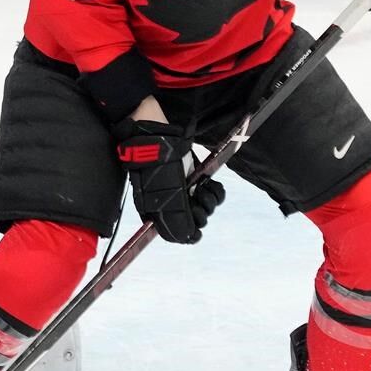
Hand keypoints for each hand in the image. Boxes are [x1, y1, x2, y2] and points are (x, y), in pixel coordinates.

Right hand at [113, 119, 224, 243]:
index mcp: (158, 211)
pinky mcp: (195, 176)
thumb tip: (189, 237)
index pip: (180, 234)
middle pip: (196, 220)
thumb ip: (177, 217)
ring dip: (211, 201)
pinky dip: (216, 191)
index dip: (191, 232)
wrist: (156, 133)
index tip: (196, 225)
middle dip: (202, 213)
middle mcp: (171, 203)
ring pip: (206, 206)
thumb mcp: (164, 193)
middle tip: (197, 199)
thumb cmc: (154, 162)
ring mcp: (184, 189)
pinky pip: (213, 191)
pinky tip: (211, 184)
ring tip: (203, 189)